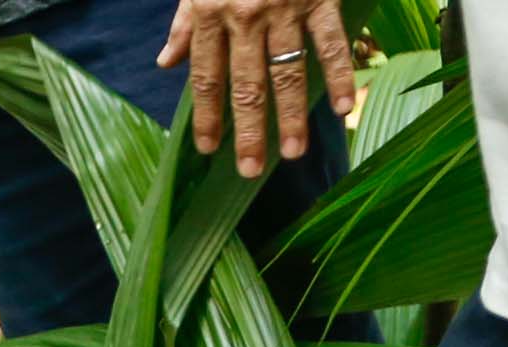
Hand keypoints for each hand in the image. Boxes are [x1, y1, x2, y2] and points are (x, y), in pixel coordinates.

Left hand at [160, 0, 353, 178]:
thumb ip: (185, 21)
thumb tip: (166, 63)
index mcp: (211, 11)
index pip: (206, 76)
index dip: (208, 115)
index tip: (210, 149)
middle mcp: (245, 15)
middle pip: (246, 85)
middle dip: (248, 131)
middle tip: (250, 170)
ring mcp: (285, 7)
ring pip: (288, 71)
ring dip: (291, 115)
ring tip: (292, 153)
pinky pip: (330, 42)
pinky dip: (338, 75)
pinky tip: (341, 107)